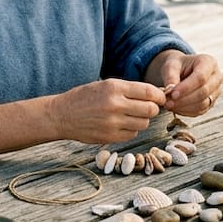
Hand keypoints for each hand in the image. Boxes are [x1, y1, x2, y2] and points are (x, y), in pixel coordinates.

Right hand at [48, 78, 166, 144]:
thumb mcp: (105, 85)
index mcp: (115, 88)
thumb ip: (129, 89)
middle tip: (147, 108)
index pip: (149, 92)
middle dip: (152, 109)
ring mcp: (113, 123)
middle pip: (150, 109)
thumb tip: (155, 95)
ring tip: (131, 116)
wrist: (62, 115)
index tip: (160, 98)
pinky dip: (131, 130)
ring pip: (143, 123)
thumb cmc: (85, 97)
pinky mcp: (110, 137)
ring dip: (141, 120)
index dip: (159, 96)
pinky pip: (132, 134)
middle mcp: (115, 105)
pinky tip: (121, 124)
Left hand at [153, 51, 221, 116]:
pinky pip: (200, 111)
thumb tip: (170, 90)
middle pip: (204, 91)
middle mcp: (216, 77)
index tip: (172, 94)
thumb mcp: (171, 65)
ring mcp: (216, 91)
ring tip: (169, 104)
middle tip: (168, 102)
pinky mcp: (211, 103)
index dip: (186, 87)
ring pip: (203, 104)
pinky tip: (175, 107)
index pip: (201, 77)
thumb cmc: (178, 66)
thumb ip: (170, 75)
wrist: (182, 71)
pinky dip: (186, 111)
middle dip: (184, 99)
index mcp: (209, 62)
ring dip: (184, 107)